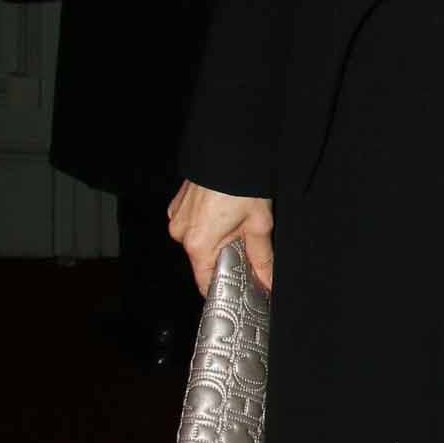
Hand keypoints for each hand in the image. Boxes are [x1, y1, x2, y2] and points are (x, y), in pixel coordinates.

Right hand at [168, 181, 274, 295]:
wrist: (229, 149)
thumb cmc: (242, 186)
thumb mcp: (258, 225)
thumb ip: (261, 258)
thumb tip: (267, 281)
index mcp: (198, 244)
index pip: (206, 283)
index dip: (225, 290)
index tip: (240, 293)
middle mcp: (181, 233)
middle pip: (204, 260)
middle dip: (225, 258)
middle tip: (247, 248)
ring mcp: (177, 217)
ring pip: (199, 241)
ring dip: (217, 239)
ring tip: (238, 224)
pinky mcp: (178, 204)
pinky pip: (193, 223)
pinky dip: (208, 223)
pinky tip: (225, 212)